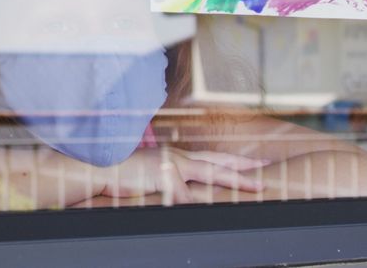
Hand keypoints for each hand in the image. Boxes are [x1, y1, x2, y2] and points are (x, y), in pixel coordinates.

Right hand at [94, 147, 267, 203]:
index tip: (253, 162)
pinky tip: (209, 210)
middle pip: (217, 162)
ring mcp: (171, 164)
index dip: (232, 160)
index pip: (210, 157)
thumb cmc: (123, 174)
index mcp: (175, 156)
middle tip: (264, 171)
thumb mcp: (151, 174)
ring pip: (209, 173)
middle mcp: (177, 156)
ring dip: (233, 180)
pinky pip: (184, 194)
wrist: (102, 168)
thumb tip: (181, 190)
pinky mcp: (163, 175)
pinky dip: (195, 202)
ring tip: (254, 187)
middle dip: (243, 166)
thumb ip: (169, 179)